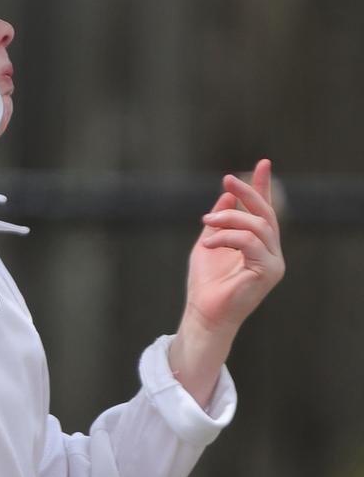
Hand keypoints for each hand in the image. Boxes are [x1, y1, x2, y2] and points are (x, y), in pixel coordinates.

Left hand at [169, 158, 284, 407]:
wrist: (203, 313)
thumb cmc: (205, 283)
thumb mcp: (209, 242)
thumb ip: (220, 220)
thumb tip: (228, 196)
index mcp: (258, 245)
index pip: (264, 210)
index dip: (262, 186)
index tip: (263, 162)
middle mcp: (271, 252)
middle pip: (265, 213)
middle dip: (247, 192)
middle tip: (227, 180)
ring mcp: (274, 263)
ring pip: (258, 226)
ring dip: (229, 219)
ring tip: (206, 224)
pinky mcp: (270, 272)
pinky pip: (250, 243)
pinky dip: (227, 238)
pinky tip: (210, 243)